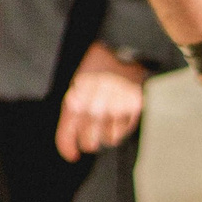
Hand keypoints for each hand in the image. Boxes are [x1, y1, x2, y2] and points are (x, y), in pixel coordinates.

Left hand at [55, 44, 147, 160]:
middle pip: (90, 142)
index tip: (71, 156)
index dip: (68, 147)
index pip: (68, 132)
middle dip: (89, 142)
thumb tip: (71, 141)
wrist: (123, 45)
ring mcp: (115, 107)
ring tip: (107, 121)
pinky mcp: (133, 107)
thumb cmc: (96, 66)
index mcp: (76, 97)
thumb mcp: (76, 81)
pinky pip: (124, 129)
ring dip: (106, 134)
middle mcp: (95, 105)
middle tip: (91, 137)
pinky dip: (120, 127)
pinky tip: (119, 116)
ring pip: (109, 139)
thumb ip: (72, 107)